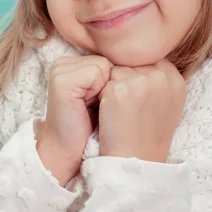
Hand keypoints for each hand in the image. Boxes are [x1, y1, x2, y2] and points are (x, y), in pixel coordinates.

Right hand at [36, 55, 110, 185]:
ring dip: (107, 88)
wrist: (73, 155)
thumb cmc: (97, 129)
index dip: (121, 80)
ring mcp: (61, 69)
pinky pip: (96, 72)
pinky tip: (87, 107)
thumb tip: (149, 58)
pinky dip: (99, 90)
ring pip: (104, 64)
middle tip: (102, 107)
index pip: (112, 56)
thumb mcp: (109, 95)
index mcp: (76, 63)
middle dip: (115, 84)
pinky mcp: (62, 80)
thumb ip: (118, 73)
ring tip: (94, 108)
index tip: (112, 102)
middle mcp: (66, 62)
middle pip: (109, 59)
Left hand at [97, 60, 186, 162]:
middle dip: (127, 82)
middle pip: (132, 64)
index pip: (149, 60)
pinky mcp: (120, 89)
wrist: (137, 162)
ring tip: (123, 113)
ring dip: (114, 88)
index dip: (139, 78)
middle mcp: (162, 77)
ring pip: (117, 71)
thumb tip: (138, 57)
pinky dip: (103, 98)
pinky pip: (104, 82)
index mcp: (175, 79)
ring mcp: (141, 82)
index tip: (141, 101)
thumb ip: (158, 78)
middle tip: (131, 110)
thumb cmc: (147, 134)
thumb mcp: (165, 101)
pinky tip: (113, 115)